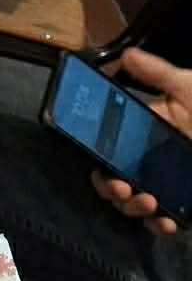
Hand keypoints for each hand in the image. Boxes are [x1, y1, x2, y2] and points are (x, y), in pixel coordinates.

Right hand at [89, 47, 191, 237]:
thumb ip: (158, 74)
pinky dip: (160, 224)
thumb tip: (126, 56)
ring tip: (147, 202)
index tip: (99, 164)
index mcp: (148, 129)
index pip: (109, 147)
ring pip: (134, 202)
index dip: (98, 158)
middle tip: (121, 188)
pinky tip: (167, 222)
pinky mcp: (184, 202)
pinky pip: (163, 219)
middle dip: (111, 188)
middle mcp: (152, 157)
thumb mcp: (190, 88)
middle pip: (115, 178)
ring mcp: (168, 182)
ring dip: (132, 207)